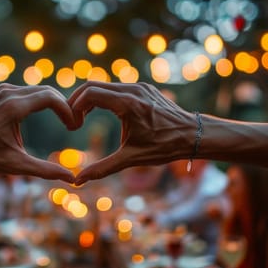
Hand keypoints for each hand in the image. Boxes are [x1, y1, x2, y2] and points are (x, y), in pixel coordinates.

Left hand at [0, 84, 75, 182]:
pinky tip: (42, 115)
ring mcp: (2, 89)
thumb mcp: (14, 165)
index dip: (67, 110)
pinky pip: (25, 91)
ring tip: (61, 120)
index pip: (51, 98)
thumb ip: (45, 170)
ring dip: (51, 102)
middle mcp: (9, 92)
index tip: (73, 125)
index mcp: (14, 107)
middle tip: (72, 123)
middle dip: (63, 106)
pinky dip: (37, 100)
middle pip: (47, 91)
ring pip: (36, 90)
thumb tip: (71, 179)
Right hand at [68, 82, 195, 184]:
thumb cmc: (165, 147)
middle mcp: (133, 89)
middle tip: (73, 121)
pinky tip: (101, 112)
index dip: (74, 106)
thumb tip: (78, 181)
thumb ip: (102, 168)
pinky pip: (116, 87)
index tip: (73, 124)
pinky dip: (104, 97)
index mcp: (128, 103)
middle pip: (93, 85)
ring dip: (90, 99)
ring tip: (83, 118)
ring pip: (104, 85)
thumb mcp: (131, 158)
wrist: (194, 135)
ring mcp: (139, 86)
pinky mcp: (144, 88)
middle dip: (78, 101)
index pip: (90, 93)